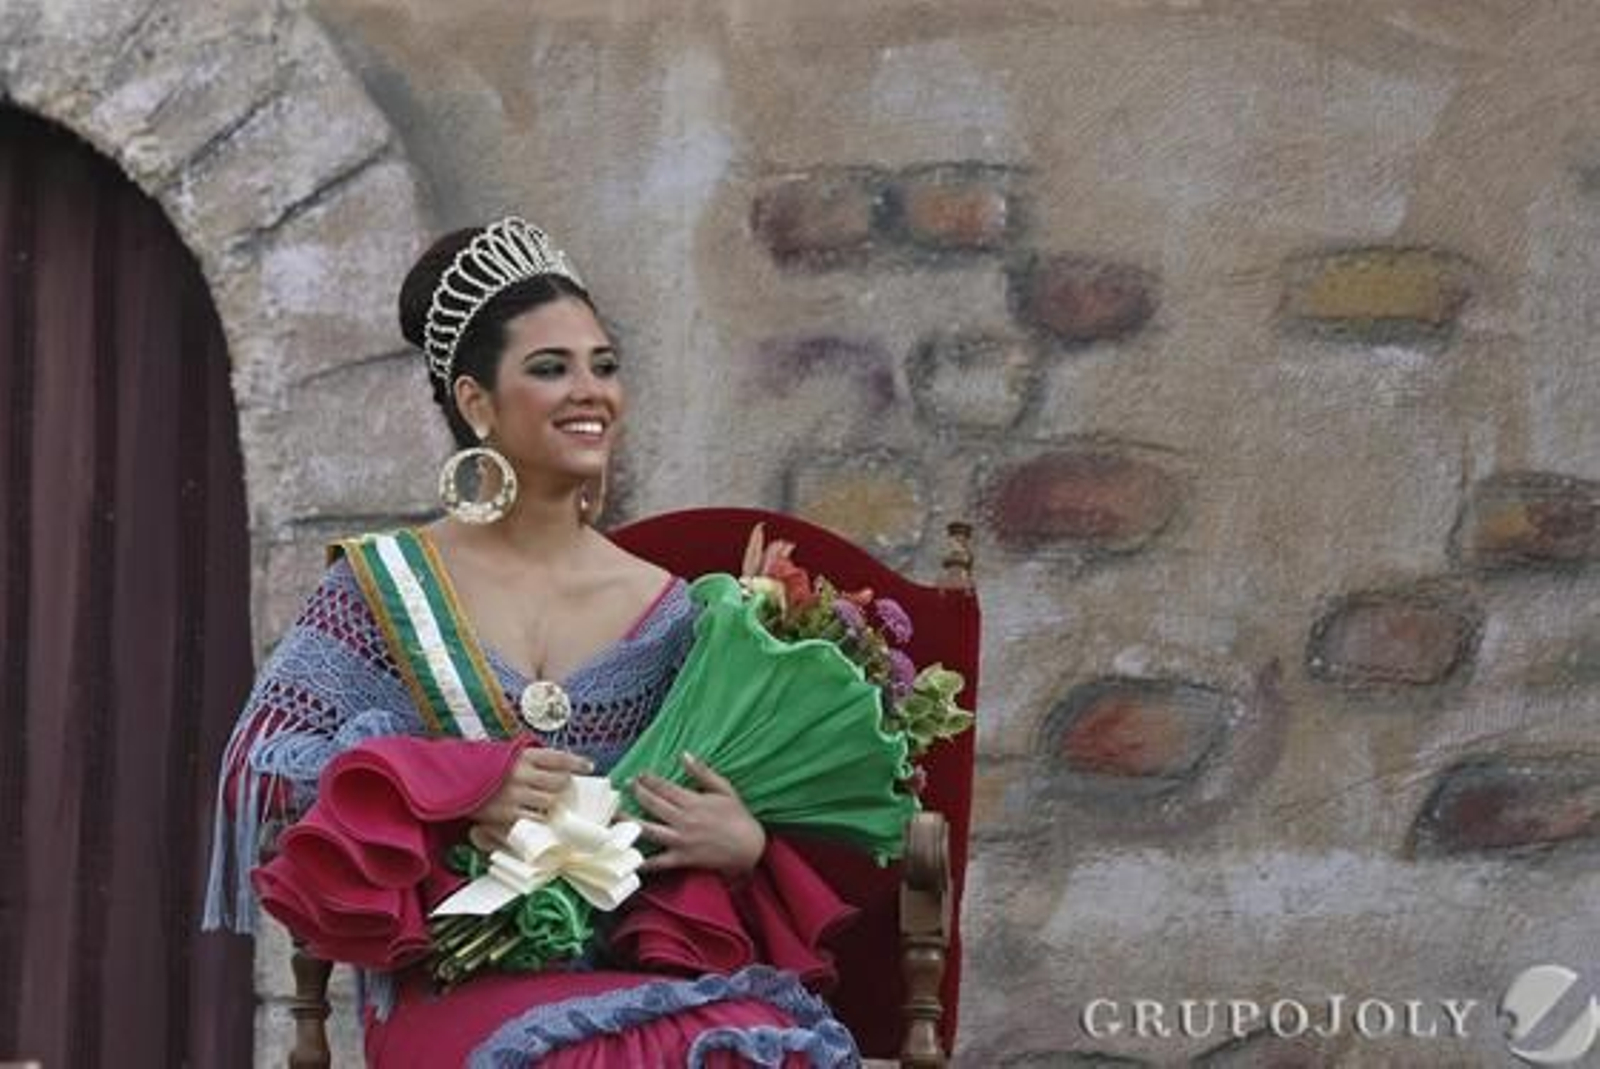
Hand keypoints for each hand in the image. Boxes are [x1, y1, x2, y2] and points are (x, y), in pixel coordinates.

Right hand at [467, 747, 592, 849]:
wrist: (453, 780)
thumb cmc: (487, 769)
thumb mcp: (508, 757)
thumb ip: (532, 761)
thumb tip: (563, 769)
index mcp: (523, 756)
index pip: (558, 757)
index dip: (577, 762)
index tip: (589, 767)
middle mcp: (521, 772)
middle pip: (560, 781)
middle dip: (566, 788)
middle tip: (565, 792)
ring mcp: (514, 794)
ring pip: (550, 801)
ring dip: (556, 805)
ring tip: (554, 807)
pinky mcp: (507, 813)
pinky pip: (535, 819)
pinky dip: (542, 821)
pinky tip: (542, 820)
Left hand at [632, 753, 765, 876]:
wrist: (750, 848)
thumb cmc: (738, 817)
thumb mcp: (724, 789)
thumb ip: (703, 772)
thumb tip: (684, 754)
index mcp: (693, 802)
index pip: (664, 787)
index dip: (648, 779)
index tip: (638, 774)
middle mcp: (683, 820)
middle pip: (653, 805)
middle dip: (636, 793)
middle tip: (625, 786)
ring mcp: (681, 841)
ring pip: (648, 830)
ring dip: (629, 822)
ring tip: (614, 815)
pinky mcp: (682, 859)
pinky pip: (659, 862)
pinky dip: (643, 862)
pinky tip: (628, 858)